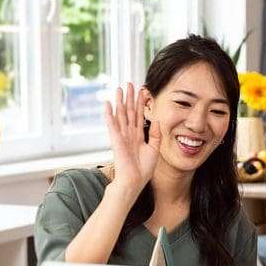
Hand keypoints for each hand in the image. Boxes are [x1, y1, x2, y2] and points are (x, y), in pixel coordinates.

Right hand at [104, 83, 160, 197]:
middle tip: (129, 84)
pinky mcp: (116, 140)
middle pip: (129, 112)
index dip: (140, 103)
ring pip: (121, 115)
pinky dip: (110, 114)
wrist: (134, 182)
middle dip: (129, 98)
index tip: (141, 91)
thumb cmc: (143, 170)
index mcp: (138, 136)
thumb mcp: (154, 150)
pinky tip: (108, 103)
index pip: (139, 116)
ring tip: (119, 88)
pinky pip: (112, 124)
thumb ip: (155, 135)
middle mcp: (129, 134)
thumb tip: (157, 120)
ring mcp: (122, 136)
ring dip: (120, 101)